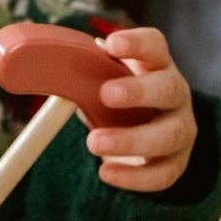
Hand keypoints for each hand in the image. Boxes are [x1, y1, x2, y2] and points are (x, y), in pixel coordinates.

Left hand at [87, 27, 197, 192]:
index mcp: (156, 66)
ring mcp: (181, 129)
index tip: (111, 45)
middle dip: (139, 91)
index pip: (155, 46)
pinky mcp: (176, 162)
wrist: (141, 139)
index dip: (138, 44)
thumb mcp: (102, 84)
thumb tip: (39, 72)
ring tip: (93, 142)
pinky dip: (134, 177)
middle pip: (169, 88)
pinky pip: (163, 174)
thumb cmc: (117, 103)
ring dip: (132, 139)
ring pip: (171, 135)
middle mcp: (176, 95)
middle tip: (106, 94)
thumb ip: (83, 77)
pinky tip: (106, 172)